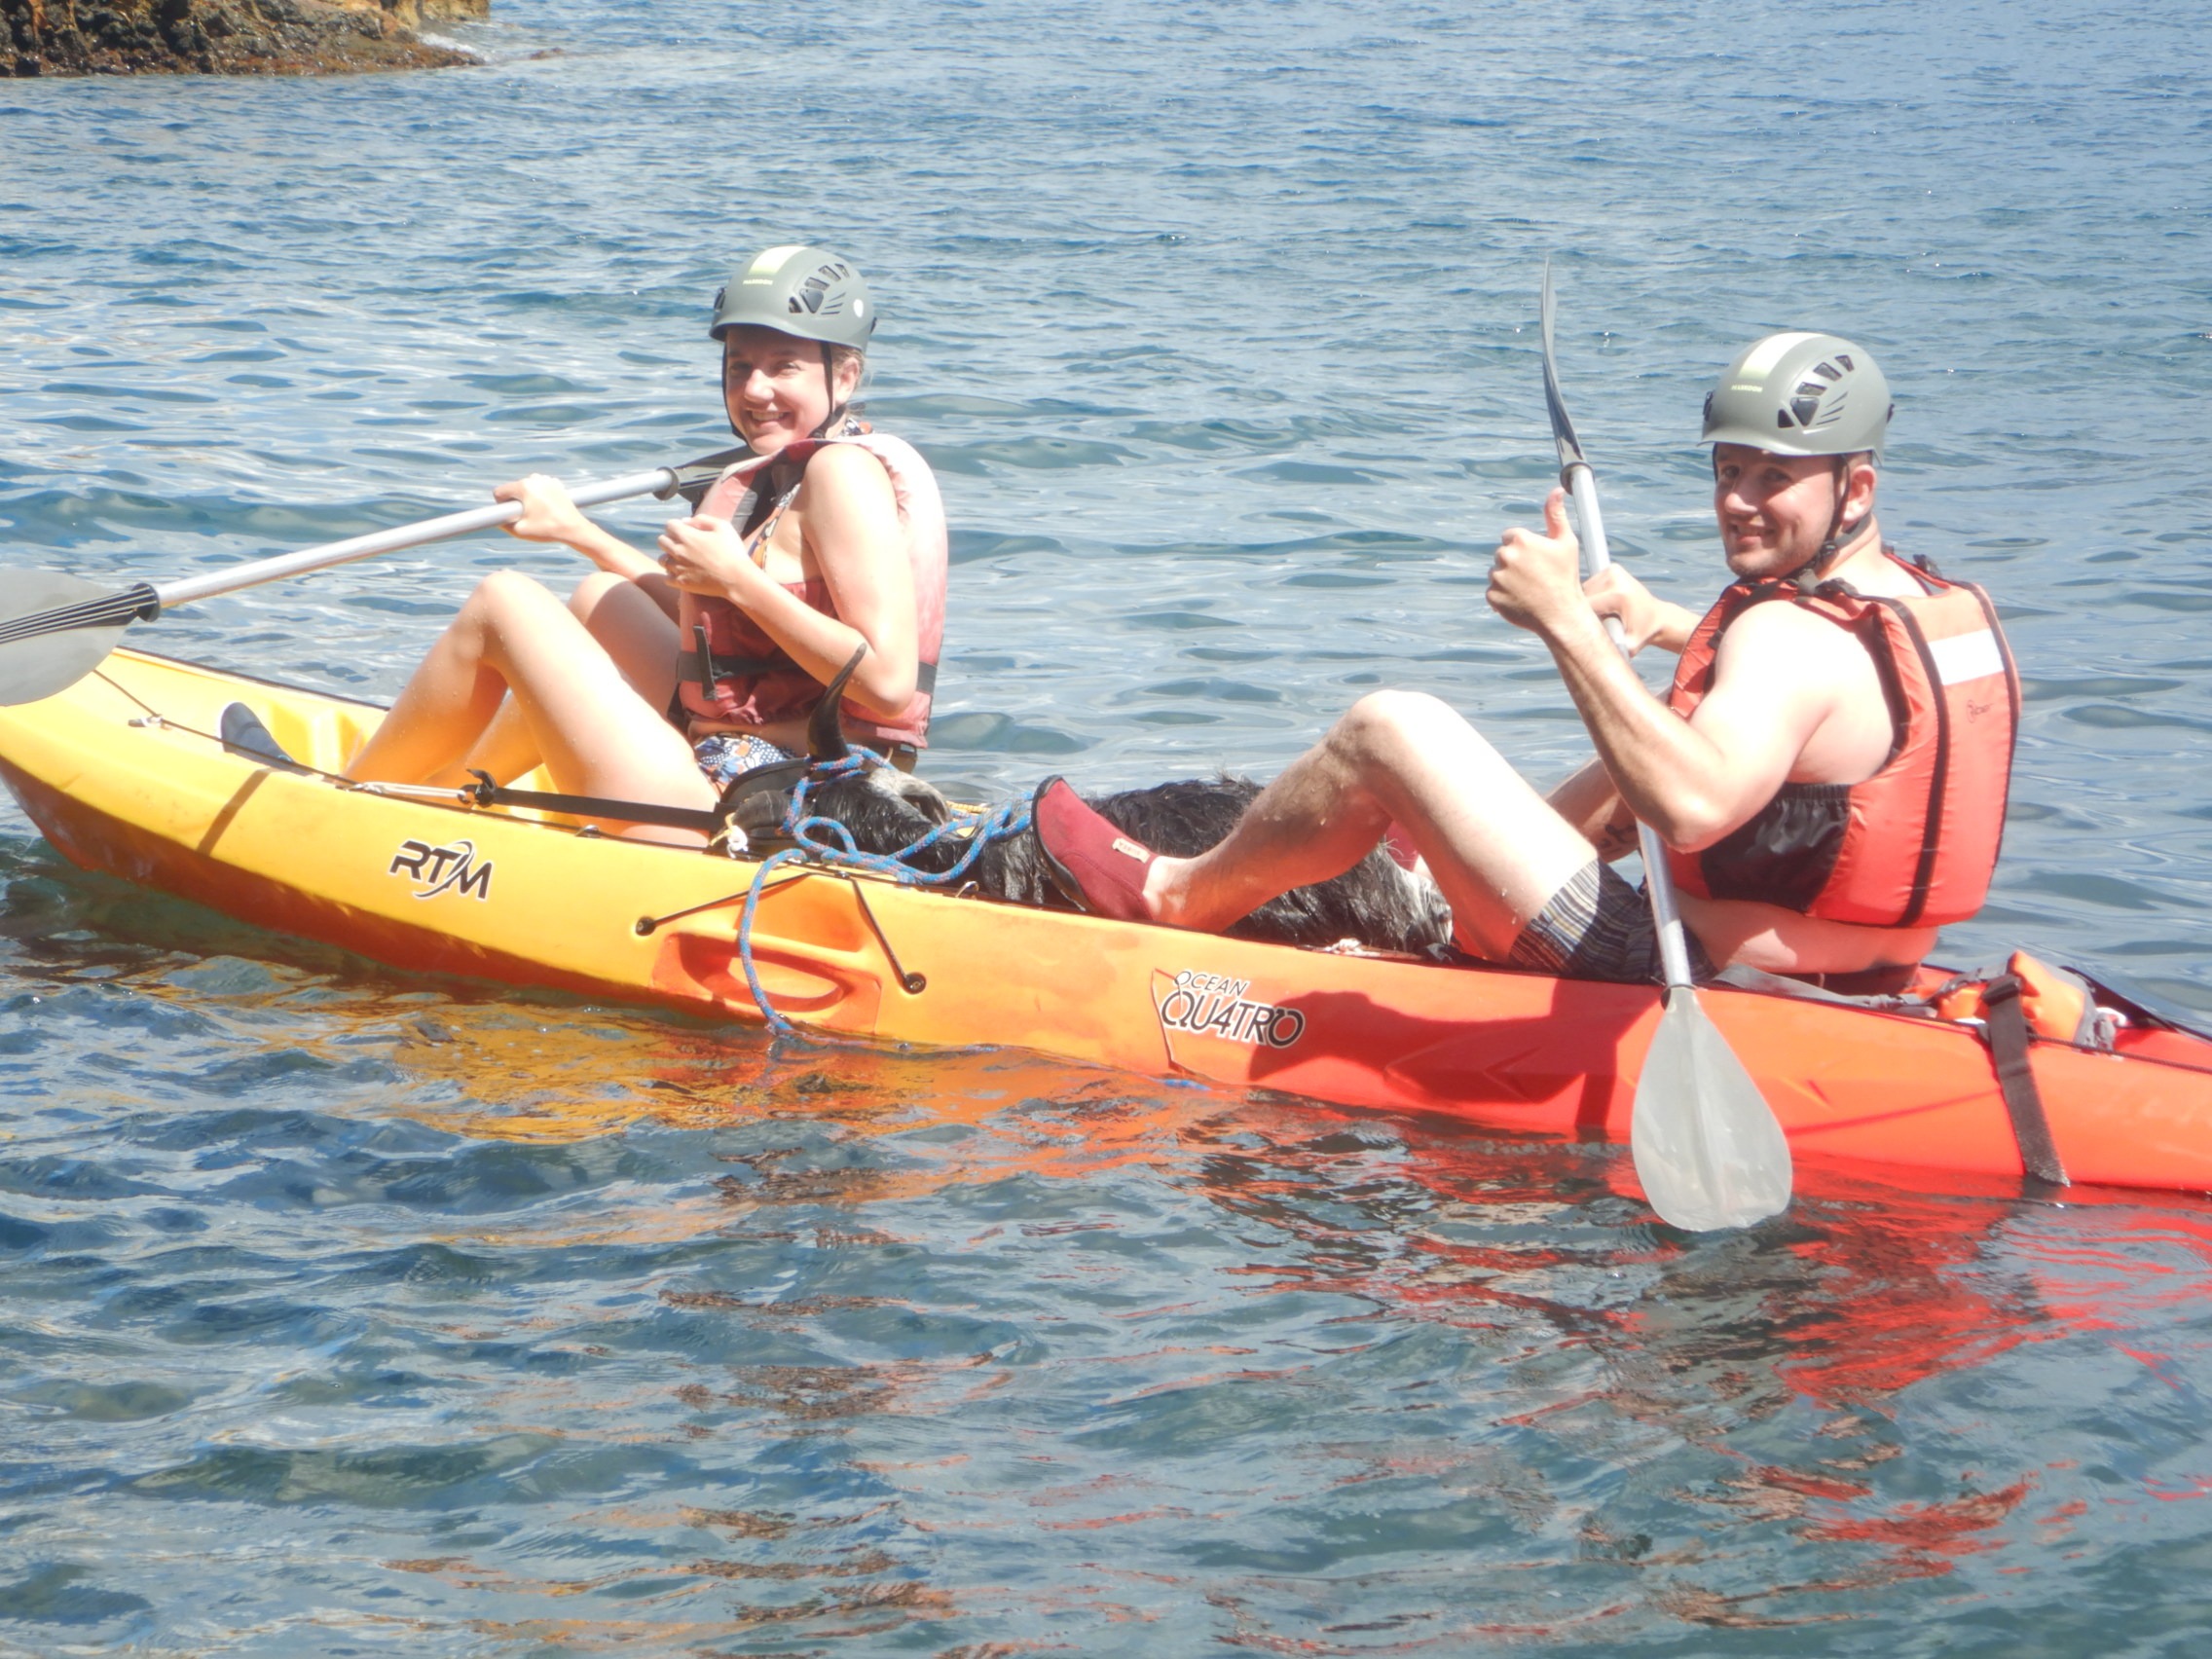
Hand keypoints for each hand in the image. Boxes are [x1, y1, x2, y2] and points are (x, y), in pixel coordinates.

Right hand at [494, 474, 589, 544]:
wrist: (573, 529)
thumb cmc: (547, 530)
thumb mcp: (519, 531)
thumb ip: (503, 524)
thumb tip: (494, 519)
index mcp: (524, 486)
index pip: (500, 491)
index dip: (500, 505)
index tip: (510, 514)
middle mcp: (534, 478)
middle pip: (514, 488)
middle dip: (515, 501)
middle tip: (527, 516)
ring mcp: (546, 479)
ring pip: (527, 487)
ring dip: (527, 498)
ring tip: (538, 513)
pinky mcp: (556, 483)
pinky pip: (539, 488)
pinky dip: (539, 496)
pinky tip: (547, 508)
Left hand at [657, 514, 756, 597]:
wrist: (737, 579)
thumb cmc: (732, 551)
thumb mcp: (723, 527)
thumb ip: (702, 520)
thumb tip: (686, 521)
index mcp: (686, 536)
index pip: (669, 525)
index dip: (678, 526)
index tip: (686, 530)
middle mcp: (677, 551)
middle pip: (661, 541)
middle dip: (670, 539)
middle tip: (683, 544)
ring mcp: (677, 568)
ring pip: (662, 559)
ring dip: (669, 557)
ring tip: (681, 559)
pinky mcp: (680, 583)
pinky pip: (666, 577)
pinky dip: (672, 574)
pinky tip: (682, 573)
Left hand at [1487, 487, 1586, 634]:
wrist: (1561, 614)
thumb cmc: (1566, 577)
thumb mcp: (1565, 542)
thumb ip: (1556, 515)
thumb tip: (1557, 490)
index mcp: (1520, 539)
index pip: (1512, 537)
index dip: (1526, 549)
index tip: (1538, 561)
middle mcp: (1504, 556)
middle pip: (1503, 554)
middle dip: (1516, 563)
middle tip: (1536, 577)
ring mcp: (1496, 577)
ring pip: (1497, 573)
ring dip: (1509, 579)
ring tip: (1529, 589)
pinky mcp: (1491, 596)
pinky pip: (1493, 591)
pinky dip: (1504, 595)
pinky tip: (1521, 599)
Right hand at [1584, 564, 1665, 652]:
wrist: (1658, 618)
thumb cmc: (1642, 635)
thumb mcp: (1628, 646)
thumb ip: (1611, 649)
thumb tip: (1592, 656)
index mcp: (1619, 595)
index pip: (1585, 606)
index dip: (1580, 620)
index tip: (1582, 631)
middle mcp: (1615, 577)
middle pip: (1582, 596)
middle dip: (1583, 611)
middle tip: (1595, 624)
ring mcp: (1613, 571)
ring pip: (1584, 589)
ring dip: (1586, 603)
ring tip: (1601, 615)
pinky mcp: (1612, 569)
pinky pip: (1591, 584)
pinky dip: (1592, 595)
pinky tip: (1603, 605)